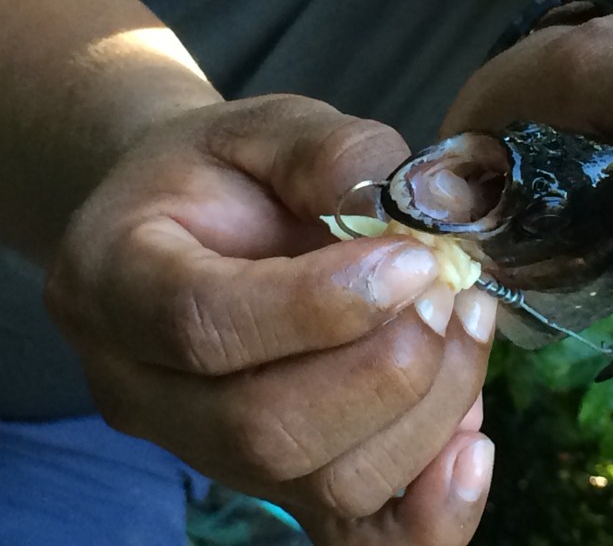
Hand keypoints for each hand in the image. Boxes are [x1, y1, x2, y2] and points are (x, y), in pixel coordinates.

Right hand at [45, 95, 496, 544]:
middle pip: (266, 429)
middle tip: (451, 293)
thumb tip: (426, 210)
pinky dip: (427, 515)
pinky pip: (348, 536)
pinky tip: (474, 453)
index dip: (322, 305)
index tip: (415, 261)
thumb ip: (335, 154)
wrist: (199, 223)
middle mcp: (145, 388)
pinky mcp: (273, 480)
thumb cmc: (228, 173)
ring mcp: (206, 450)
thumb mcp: (269, 129)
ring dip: (427, 412)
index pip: (204, 325)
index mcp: (117, 280)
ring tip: (468, 326)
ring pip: (322, 484)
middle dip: (390, 366)